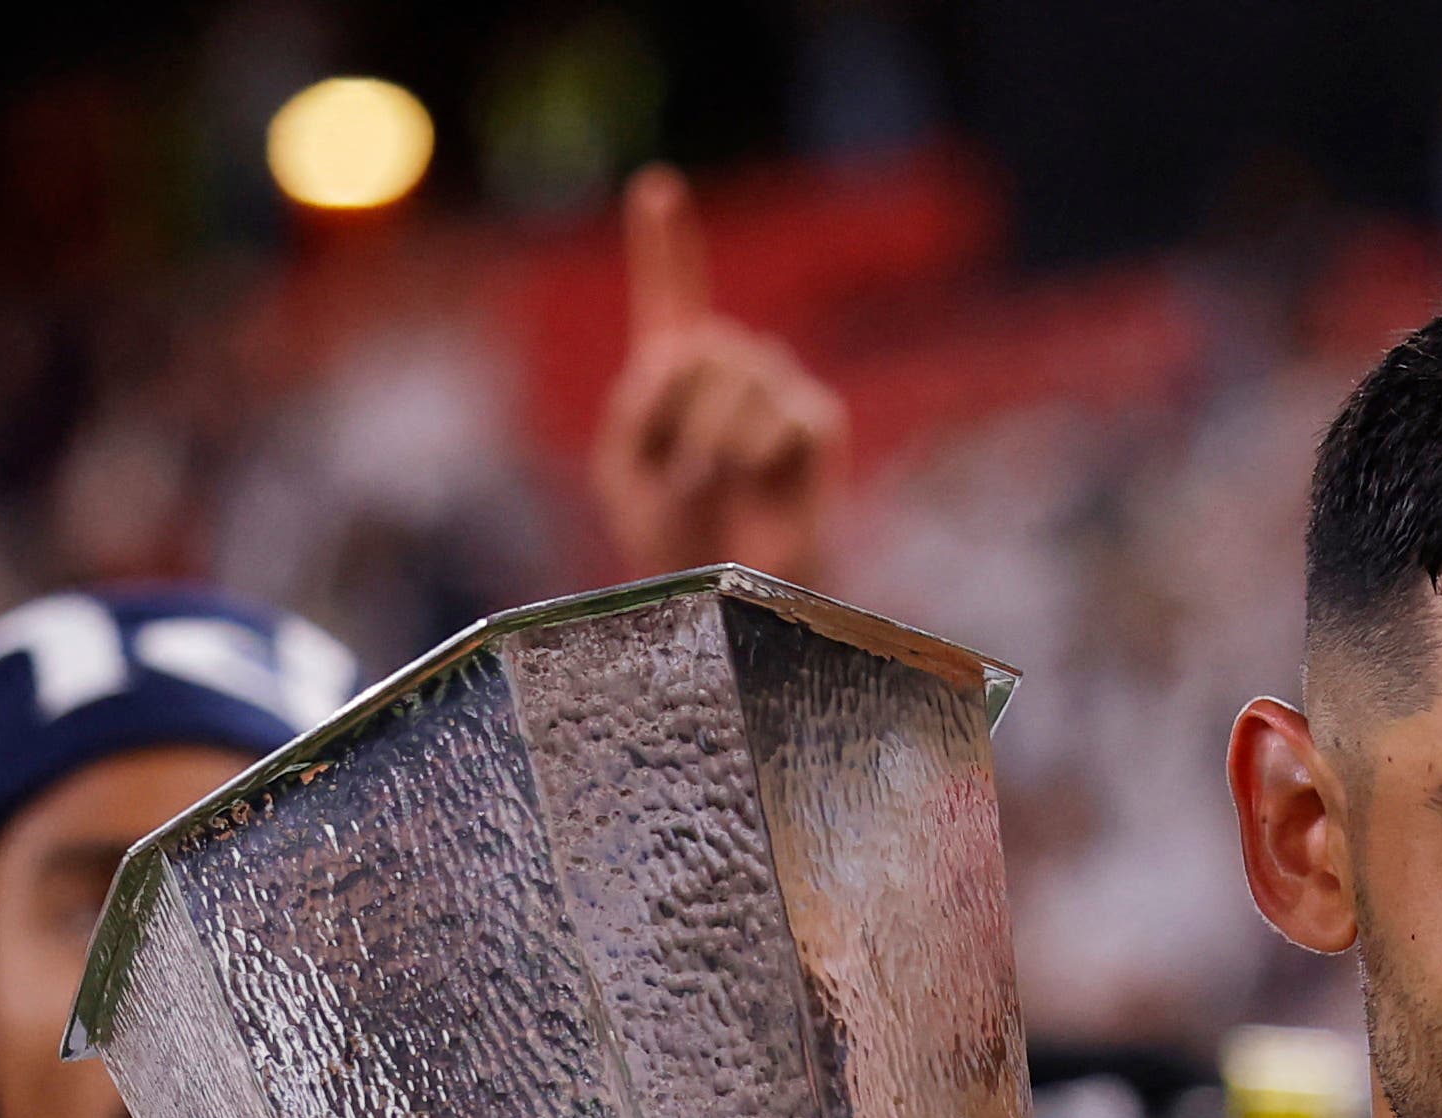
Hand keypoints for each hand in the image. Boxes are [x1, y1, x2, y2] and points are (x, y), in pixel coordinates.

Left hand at [587, 167, 848, 585]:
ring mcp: (780, 396)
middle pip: (699, 342)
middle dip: (674, 407)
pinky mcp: (818, 427)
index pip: (672, 297)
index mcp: (677, 380)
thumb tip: (689, 354)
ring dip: (710, 433)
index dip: (666, 245)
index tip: (657, 188)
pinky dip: (759, 450)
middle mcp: (735, 375)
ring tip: (713, 482)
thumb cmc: (676, 547)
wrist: (725, 605)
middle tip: (678, 472)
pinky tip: (758, 481)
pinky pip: (785, 412)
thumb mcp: (623, 469)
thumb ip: (636, 401)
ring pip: (740, 369)